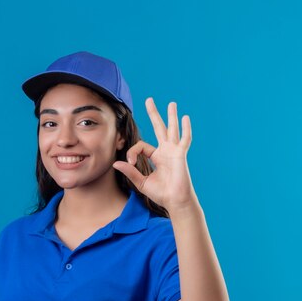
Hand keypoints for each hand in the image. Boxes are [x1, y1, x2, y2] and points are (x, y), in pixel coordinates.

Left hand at [112, 97, 198, 213]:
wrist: (174, 201)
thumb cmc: (161, 193)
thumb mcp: (141, 182)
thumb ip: (130, 171)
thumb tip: (116, 163)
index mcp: (157, 156)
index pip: (141, 146)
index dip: (132, 152)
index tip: (130, 161)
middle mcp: (166, 151)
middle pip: (158, 128)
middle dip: (153, 114)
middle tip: (149, 100)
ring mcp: (174, 151)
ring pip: (171, 129)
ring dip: (171, 116)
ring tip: (171, 103)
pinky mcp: (180, 154)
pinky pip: (184, 139)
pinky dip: (185, 129)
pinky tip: (185, 118)